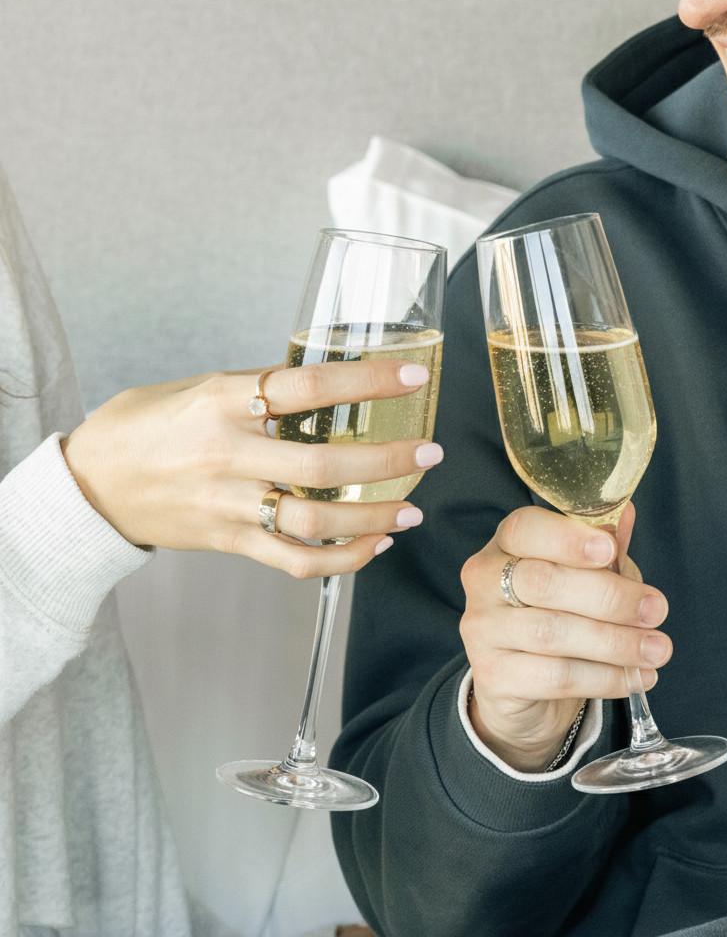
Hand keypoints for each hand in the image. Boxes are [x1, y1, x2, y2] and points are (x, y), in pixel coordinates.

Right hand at [60, 361, 442, 577]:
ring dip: (373, 517)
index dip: (369, 381)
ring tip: (410, 510)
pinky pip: (294, 560)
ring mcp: (228, 502)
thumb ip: (258, 390)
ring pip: (316, 519)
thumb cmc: (144, 427)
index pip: (310, 386)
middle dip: (388, 460)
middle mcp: (228, 452)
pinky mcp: (228, 541)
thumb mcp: (198, 387)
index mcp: (223, 400)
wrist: (89, 484)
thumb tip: (326, 386)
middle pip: (325, 461)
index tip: (412, 376)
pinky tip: (371, 547)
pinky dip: (340, 560)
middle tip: (429, 454)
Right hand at [459, 502, 671, 771]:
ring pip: (551, 634)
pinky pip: (554, 677)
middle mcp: (483, 583)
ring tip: (657, 650)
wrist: (523, 686)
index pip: (524, 529)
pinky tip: (634, 678)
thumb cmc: (558, 616)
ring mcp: (481, 631)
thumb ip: (603, 550)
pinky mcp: (492, 677)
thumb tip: (626, 513)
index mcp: (505, 545)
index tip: (610, 550)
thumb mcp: (585, 577)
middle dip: (609, 597)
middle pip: (543, 582)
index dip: (566, 538)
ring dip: (614, 643)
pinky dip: (603, 678)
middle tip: (657, 611)